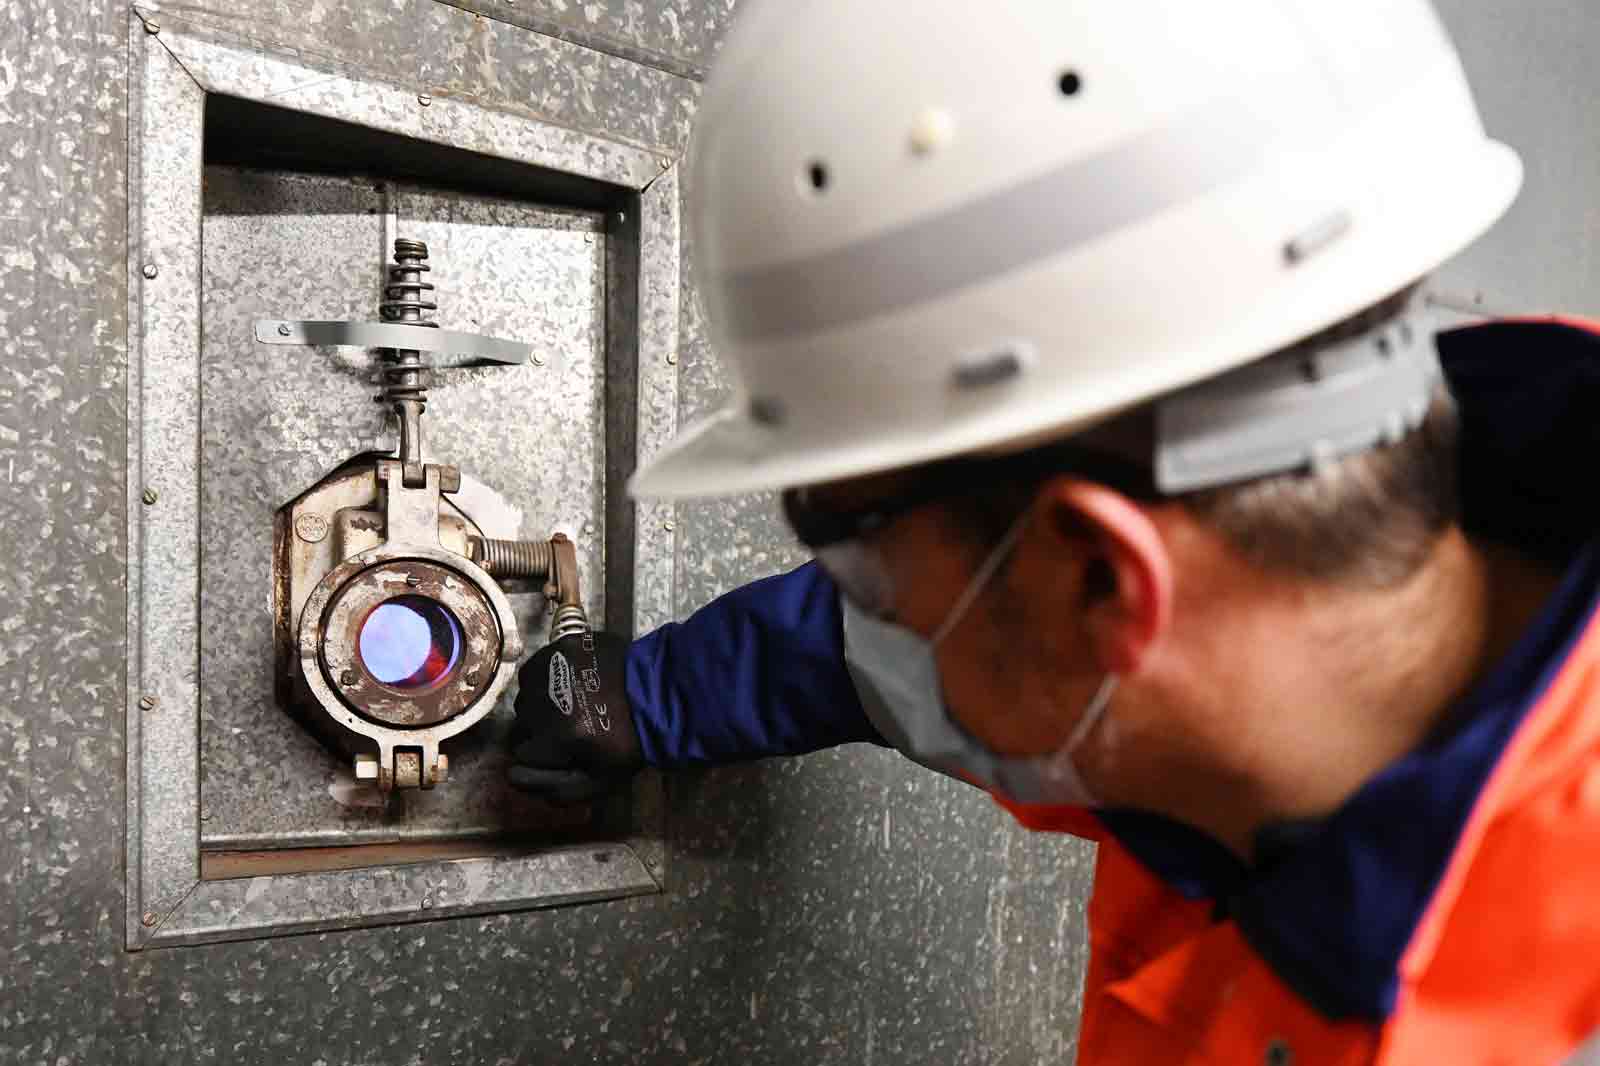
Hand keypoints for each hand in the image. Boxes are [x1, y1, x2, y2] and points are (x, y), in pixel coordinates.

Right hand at [508, 630, 643, 803]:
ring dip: (540, 704)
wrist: (658, 691)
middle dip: (539, 731)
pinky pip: (534, 669)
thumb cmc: (629, 740)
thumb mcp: (600, 780)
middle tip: (567, 727)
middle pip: (521, 725)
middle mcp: (548, 704)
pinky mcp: (558, 648)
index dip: (542, 754)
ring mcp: (551, 672)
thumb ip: (557, 789)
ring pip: (525, 697)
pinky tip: (568, 682)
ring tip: (569, 704)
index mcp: (558, 738)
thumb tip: (513, 778)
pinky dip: (544, 678)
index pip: (522, 754)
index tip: (561, 750)